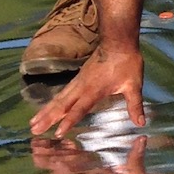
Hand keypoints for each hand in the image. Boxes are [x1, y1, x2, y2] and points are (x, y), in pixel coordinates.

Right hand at [28, 44, 144, 138]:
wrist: (118, 40)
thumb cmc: (127, 62)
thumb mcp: (134, 84)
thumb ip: (135, 105)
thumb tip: (140, 123)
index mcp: (94, 90)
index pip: (79, 108)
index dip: (69, 120)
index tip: (58, 132)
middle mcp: (82, 87)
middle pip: (62, 105)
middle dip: (48, 118)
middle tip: (34, 131)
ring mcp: (78, 82)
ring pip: (58, 99)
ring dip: (45, 111)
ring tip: (32, 124)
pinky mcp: (78, 79)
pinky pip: (62, 94)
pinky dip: (52, 103)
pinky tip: (46, 109)